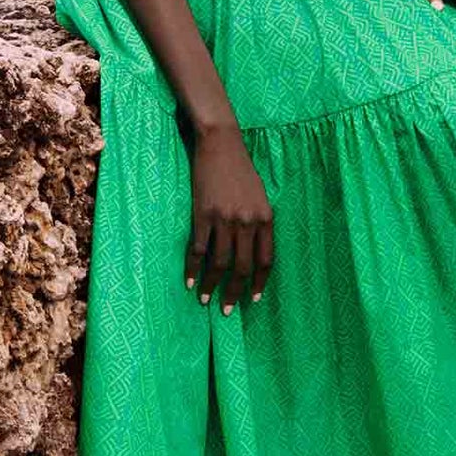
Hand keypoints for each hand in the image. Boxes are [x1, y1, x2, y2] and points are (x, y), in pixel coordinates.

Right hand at [186, 121, 274, 314]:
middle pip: (242, 266)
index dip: (258, 282)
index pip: (266, 260)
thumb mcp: (260, 196)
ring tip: (204, 299)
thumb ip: (259, 222)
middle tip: (227, 310)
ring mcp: (225, 220)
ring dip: (212, 285)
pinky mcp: (204, 215)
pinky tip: (189, 281)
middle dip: (234, 292)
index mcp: (266, 218)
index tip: (252, 299)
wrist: (222, 145)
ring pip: (219, 263)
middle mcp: (247, 222)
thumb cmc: (241, 170)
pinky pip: (199, 249)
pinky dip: (193, 268)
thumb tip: (253, 250)